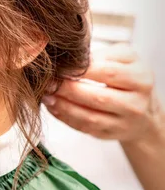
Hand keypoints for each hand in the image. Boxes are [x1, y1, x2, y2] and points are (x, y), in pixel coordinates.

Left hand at [43, 43, 162, 142]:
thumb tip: (74, 60)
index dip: (81, 69)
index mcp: (141, 79)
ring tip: (47, 95)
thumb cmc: (127, 76)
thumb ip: (102, 55)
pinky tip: (53, 106)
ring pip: (89, 117)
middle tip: (49, 82)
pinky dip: (65, 117)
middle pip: (97, 98)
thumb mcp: (124, 58)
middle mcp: (136, 104)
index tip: (61, 66)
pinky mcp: (110, 135)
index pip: (108, 73)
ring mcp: (124, 124)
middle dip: (68, 89)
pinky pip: (84, 128)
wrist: (142, 108)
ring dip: (63, 106)